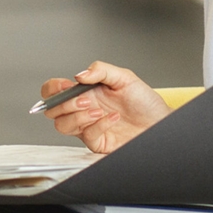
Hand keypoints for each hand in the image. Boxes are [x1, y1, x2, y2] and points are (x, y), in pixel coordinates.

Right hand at [40, 62, 171, 153]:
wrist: (160, 122)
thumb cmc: (144, 102)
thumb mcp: (125, 77)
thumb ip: (101, 70)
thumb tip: (80, 74)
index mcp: (84, 92)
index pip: (54, 91)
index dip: (52, 89)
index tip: (65, 86)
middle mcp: (83, 110)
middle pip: (52, 111)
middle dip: (65, 104)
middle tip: (85, 99)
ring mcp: (88, 127)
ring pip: (62, 126)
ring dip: (78, 117)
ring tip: (97, 110)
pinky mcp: (97, 142)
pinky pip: (86, 137)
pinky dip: (98, 125)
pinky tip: (112, 118)